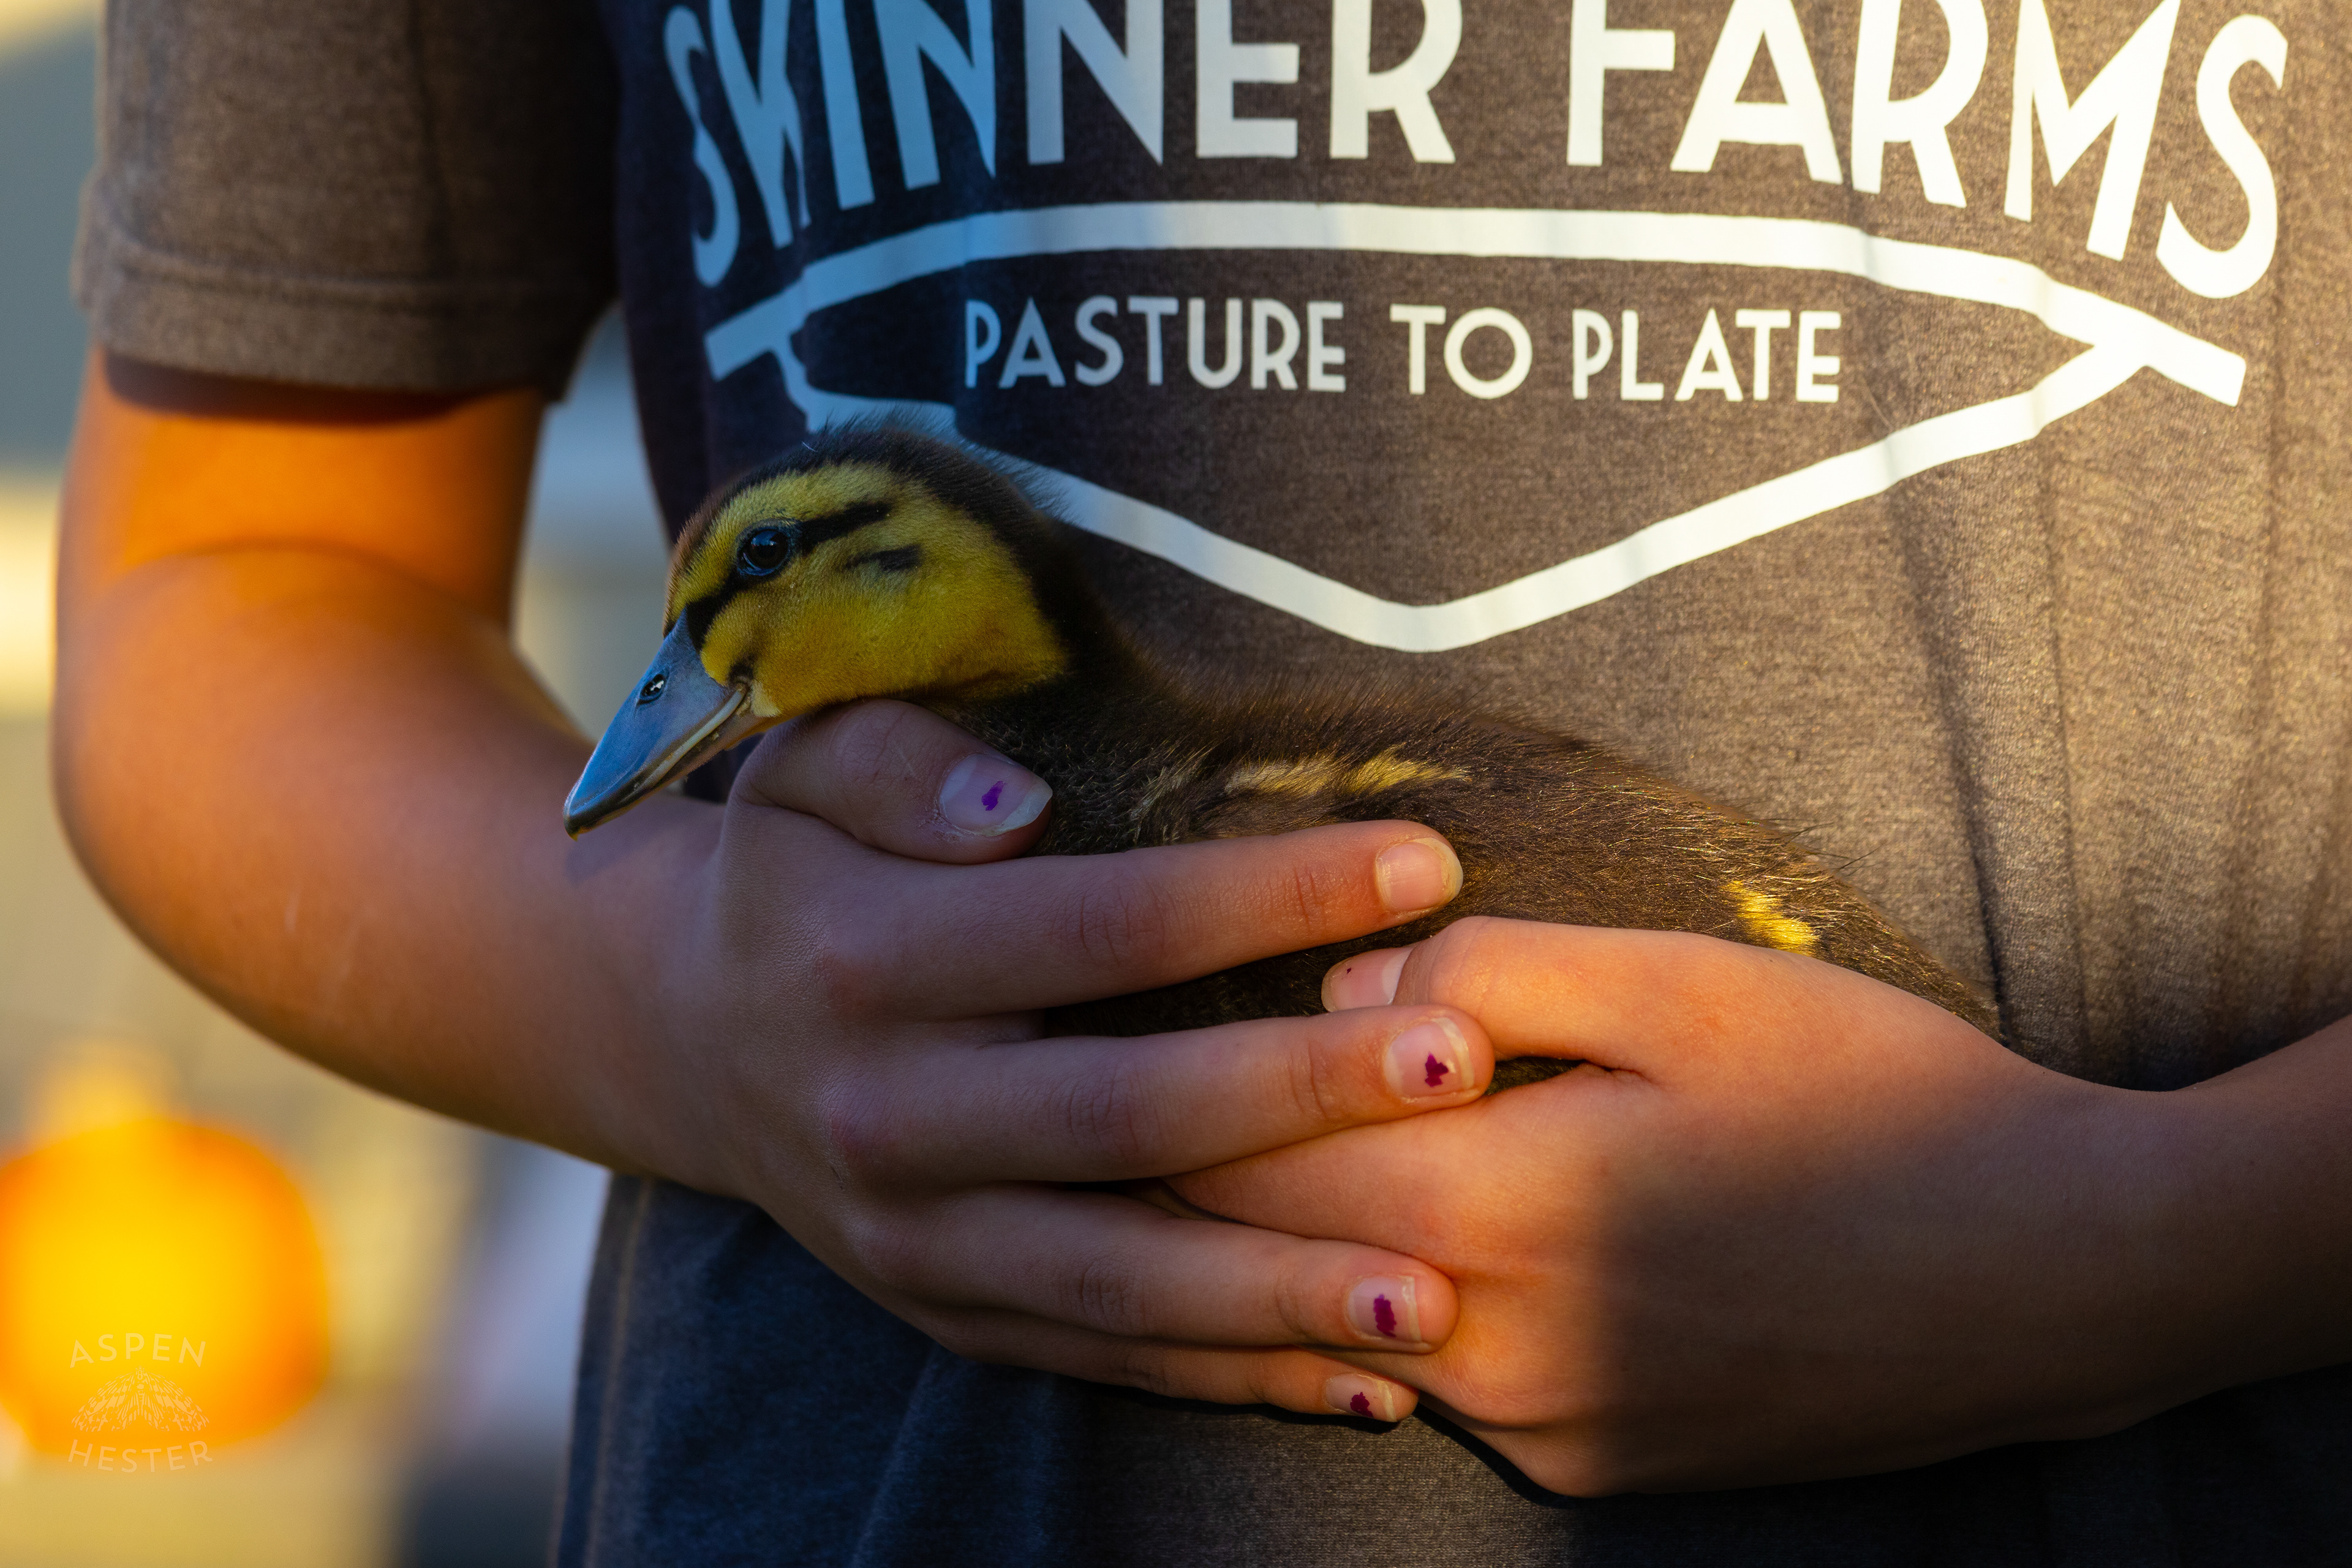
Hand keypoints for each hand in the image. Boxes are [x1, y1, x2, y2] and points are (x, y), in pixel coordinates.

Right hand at [575, 698, 1496, 1420]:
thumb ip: (896, 760)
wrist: (683, 1037)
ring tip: (1438, 1293)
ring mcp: (912, 1238)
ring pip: (1120, 1279)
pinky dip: (1231, 1376)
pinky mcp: (943, 1314)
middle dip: (1305, 1092)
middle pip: (1128, 1114)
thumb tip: (1020, 807)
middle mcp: (886, 1114)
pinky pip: (1101, 1357)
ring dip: (1283, 1290)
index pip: (1102, 925)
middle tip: (1460, 1064)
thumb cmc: (791, 873)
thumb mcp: (801, 770)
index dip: (1265, 897)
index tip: (1423, 862)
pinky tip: (1366, 1380)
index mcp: (867, 959)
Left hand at [1168, 917, 2216, 1491]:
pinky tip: (1435, 1230)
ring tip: (1282, 1146)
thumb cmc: (1870, 1095)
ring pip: (1354, 1328)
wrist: (2051, 1271)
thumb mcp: (1680, 983)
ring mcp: (1550, 1434)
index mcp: (1503, 1213)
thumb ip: (1482, 973)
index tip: (1133, 1027)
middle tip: (1160, 1087)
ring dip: (1310, 1242)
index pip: (1248, 1164)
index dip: (1181, 1090)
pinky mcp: (1596, 1473)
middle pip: (1276, 1261)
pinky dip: (1407, 1304)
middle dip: (1209, 1175)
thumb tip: (1337, 986)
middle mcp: (1501, 1354)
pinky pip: (1450, 1383)